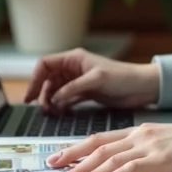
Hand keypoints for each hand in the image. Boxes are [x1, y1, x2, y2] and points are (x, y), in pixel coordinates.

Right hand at [23, 48, 159, 113]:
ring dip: (51, 101)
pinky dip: (61, 105)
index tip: (30, 96)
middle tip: (43, 109)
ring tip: (51, 113)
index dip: (35, 79)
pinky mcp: (85, 93)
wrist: (142, 87)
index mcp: (74, 58)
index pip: (45, 64)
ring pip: (56, 90)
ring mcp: (78, 81)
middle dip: (42, 93)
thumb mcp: (96, 79)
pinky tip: (60, 113)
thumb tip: (54, 98)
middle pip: (48, 79)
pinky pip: (66, 99)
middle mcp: (73, 68)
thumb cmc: (122, 77)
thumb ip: (73, 88)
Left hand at [47, 121, 171, 171]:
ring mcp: (148, 146)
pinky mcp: (160, 158)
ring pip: (111, 158)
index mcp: (136, 132)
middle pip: (99, 147)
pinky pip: (133, 167)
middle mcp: (138, 136)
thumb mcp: (160, 141)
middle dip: (73, 158)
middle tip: (54, 169)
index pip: (100, 139)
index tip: (59, 157)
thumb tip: (121, 167)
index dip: (77, 148)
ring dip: (88, 170)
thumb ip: (141, 150)